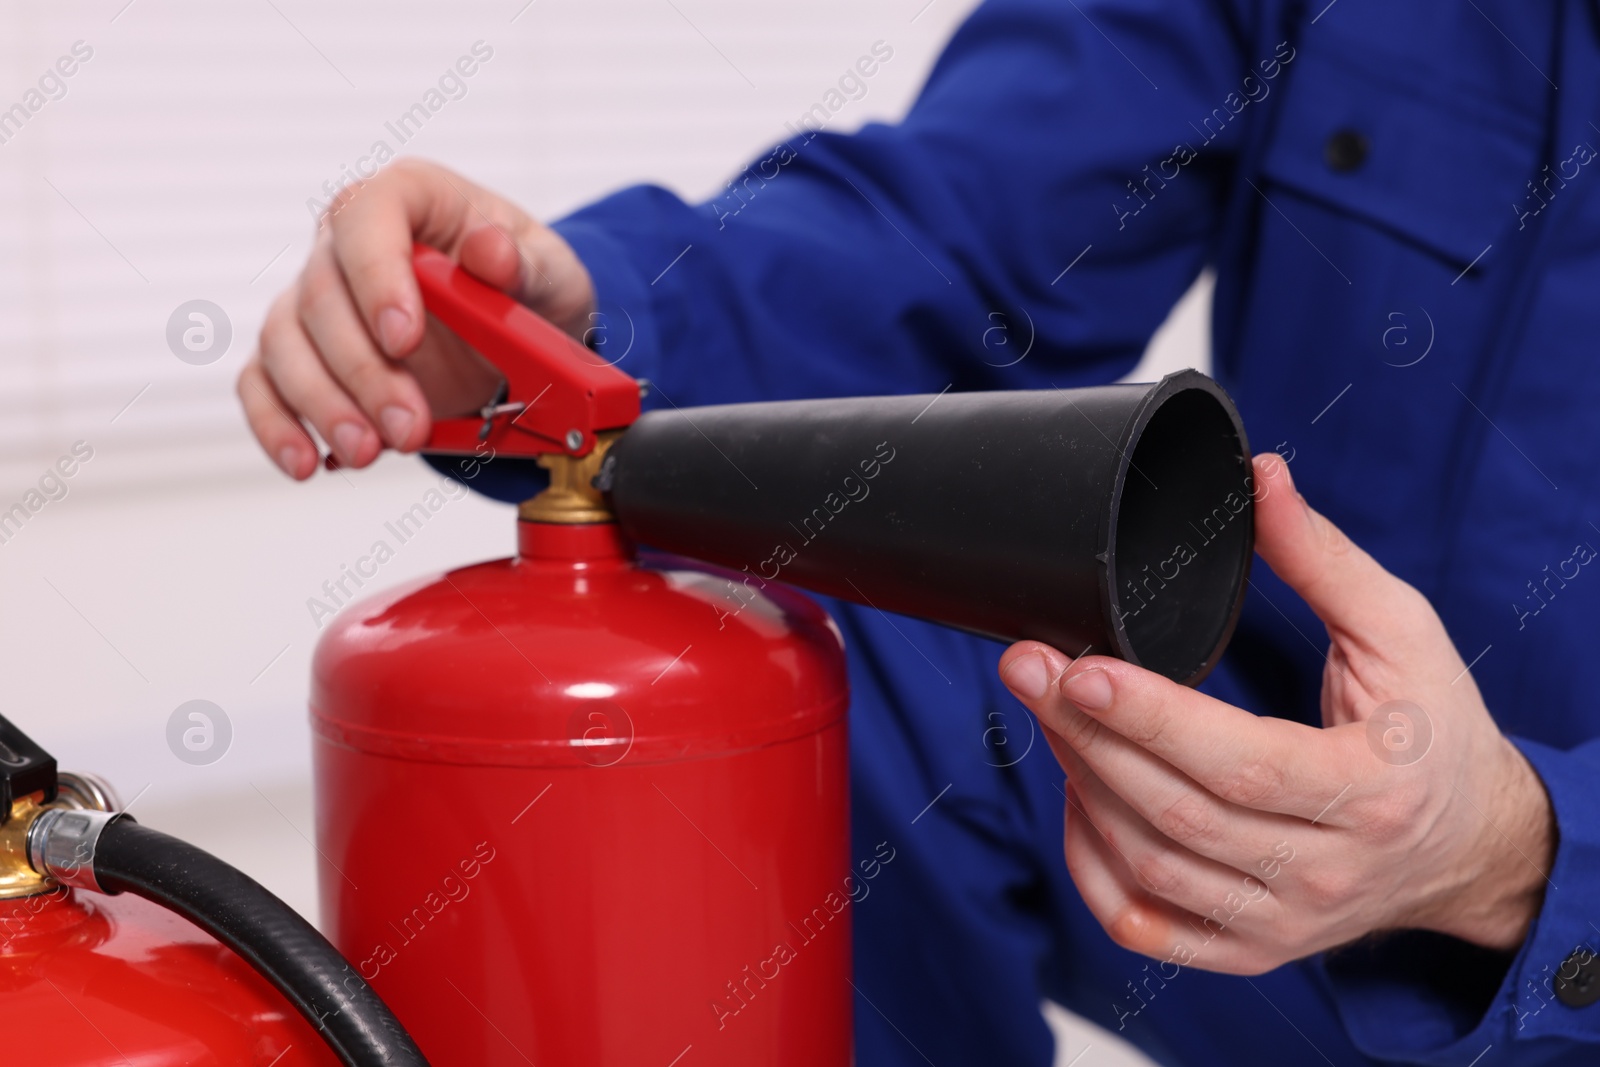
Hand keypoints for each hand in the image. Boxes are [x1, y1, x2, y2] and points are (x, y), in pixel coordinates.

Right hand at [238, 160, 596, 476]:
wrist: (518, 336)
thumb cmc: (527, 286)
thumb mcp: (551, 273)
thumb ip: (524, 265)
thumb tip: (490, 250)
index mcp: (407, 200)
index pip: (367, 217)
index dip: (375, 276)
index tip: (403, 339)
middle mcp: (347, 242)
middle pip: (323, 295)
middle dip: (364, 371)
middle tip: (408, 426)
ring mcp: (316, 298)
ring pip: (285, 342)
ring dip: (323, 405)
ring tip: (369, 451)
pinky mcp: (302, 354)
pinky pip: (263, 382)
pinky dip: (277, 425)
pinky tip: (304, 462)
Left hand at [999, 453, 1554, 973]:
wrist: (1469, 843)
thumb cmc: (1432, 729)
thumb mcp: (1403, 632)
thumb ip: (1323, 559)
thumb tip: (1259, 480)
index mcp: (1371, 791)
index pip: (1242, 761)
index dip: (1151, 716)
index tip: (1078, 665)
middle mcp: (1326, 872)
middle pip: (1176, 812)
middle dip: (1086, 733)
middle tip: (1026, 665)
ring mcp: (1283, 922)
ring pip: (1150, 867)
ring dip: (1080, 786)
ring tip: (1048, 712)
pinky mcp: (1249, 949)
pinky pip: (1145, 924)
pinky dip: (1091, 865)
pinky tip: (1075, 797)